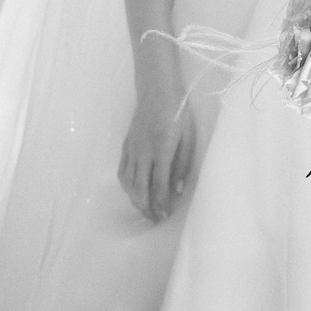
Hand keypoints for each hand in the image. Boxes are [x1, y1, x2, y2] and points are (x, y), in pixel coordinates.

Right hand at [119, 86, 194, 221]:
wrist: (157, 90)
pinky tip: (132, 192)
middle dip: (146, 208)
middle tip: (154, 220)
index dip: (162, 203)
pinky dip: (126, 186)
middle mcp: (143, 152)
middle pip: (140, 188)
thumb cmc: (178, 112)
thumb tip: (178, 190)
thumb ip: (182, 163)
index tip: (166, 215)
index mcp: (161, 149)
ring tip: (144, 210)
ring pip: (128, 182)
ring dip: (135, 200)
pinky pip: (122, 171)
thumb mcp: (188, 136)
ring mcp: (132, 149)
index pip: (159, 185)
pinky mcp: (126, 145)